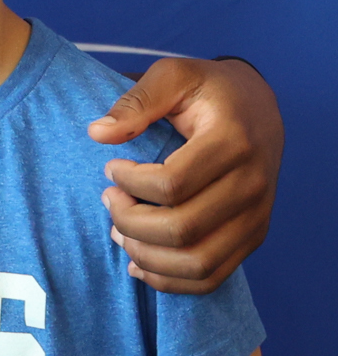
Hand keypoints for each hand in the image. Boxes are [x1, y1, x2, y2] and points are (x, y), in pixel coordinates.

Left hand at [87, 57, 282, 293]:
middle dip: (130, 221)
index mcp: (233, 142)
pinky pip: (212, 277)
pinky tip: (138, 263)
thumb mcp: (174, 75)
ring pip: (197, 263)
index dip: (130, 182)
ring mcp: (257, 216)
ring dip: (146, 256)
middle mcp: (252, 185)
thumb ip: (137, 100)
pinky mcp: (254, 236)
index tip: (110, 168)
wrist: (258, 107)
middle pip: (181, 229)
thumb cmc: (208, 90)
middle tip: (108, 199)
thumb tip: (98, 133)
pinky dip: (170, 281)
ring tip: (118, 232)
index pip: (172, 184)